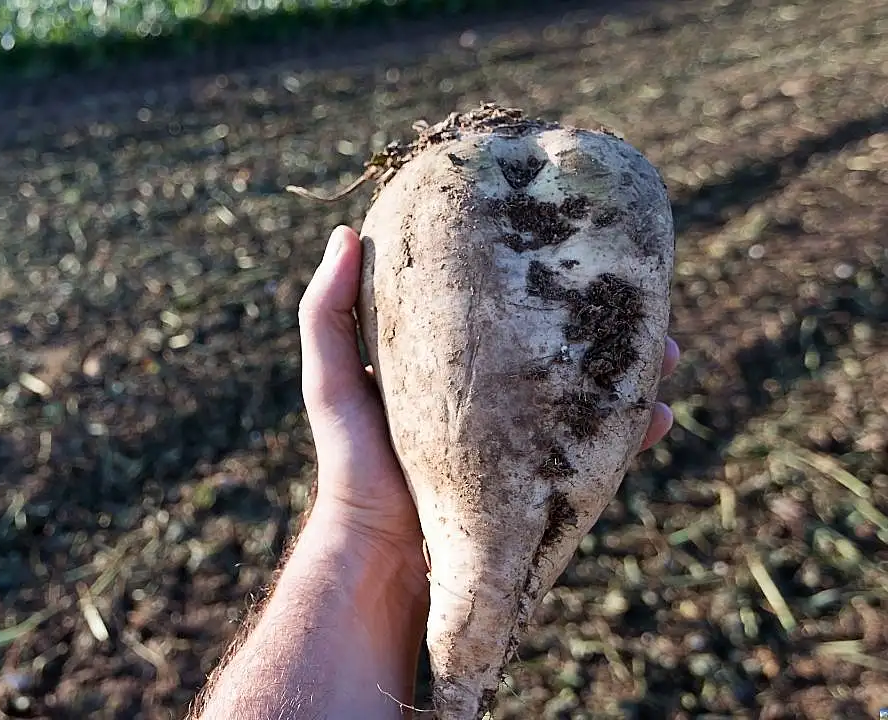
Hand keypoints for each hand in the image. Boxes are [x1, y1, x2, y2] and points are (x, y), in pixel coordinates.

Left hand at [297, 225, 679, 572]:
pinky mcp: (543, 484)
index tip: (572, 246)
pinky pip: (600, 453)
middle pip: (562, 348)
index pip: (505, 310)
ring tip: (666, 354)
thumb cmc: (352, 464)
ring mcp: (522, 441)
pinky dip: (633, 435)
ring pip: (593, 396)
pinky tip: (660, 417)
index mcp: (452, 365)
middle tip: (644, 303)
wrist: (382, 558)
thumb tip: (347, 231)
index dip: (541, 281)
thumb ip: (328, 314)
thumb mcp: (331, 381)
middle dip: (608, 323)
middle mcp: (494, 399)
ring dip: (635, 373)